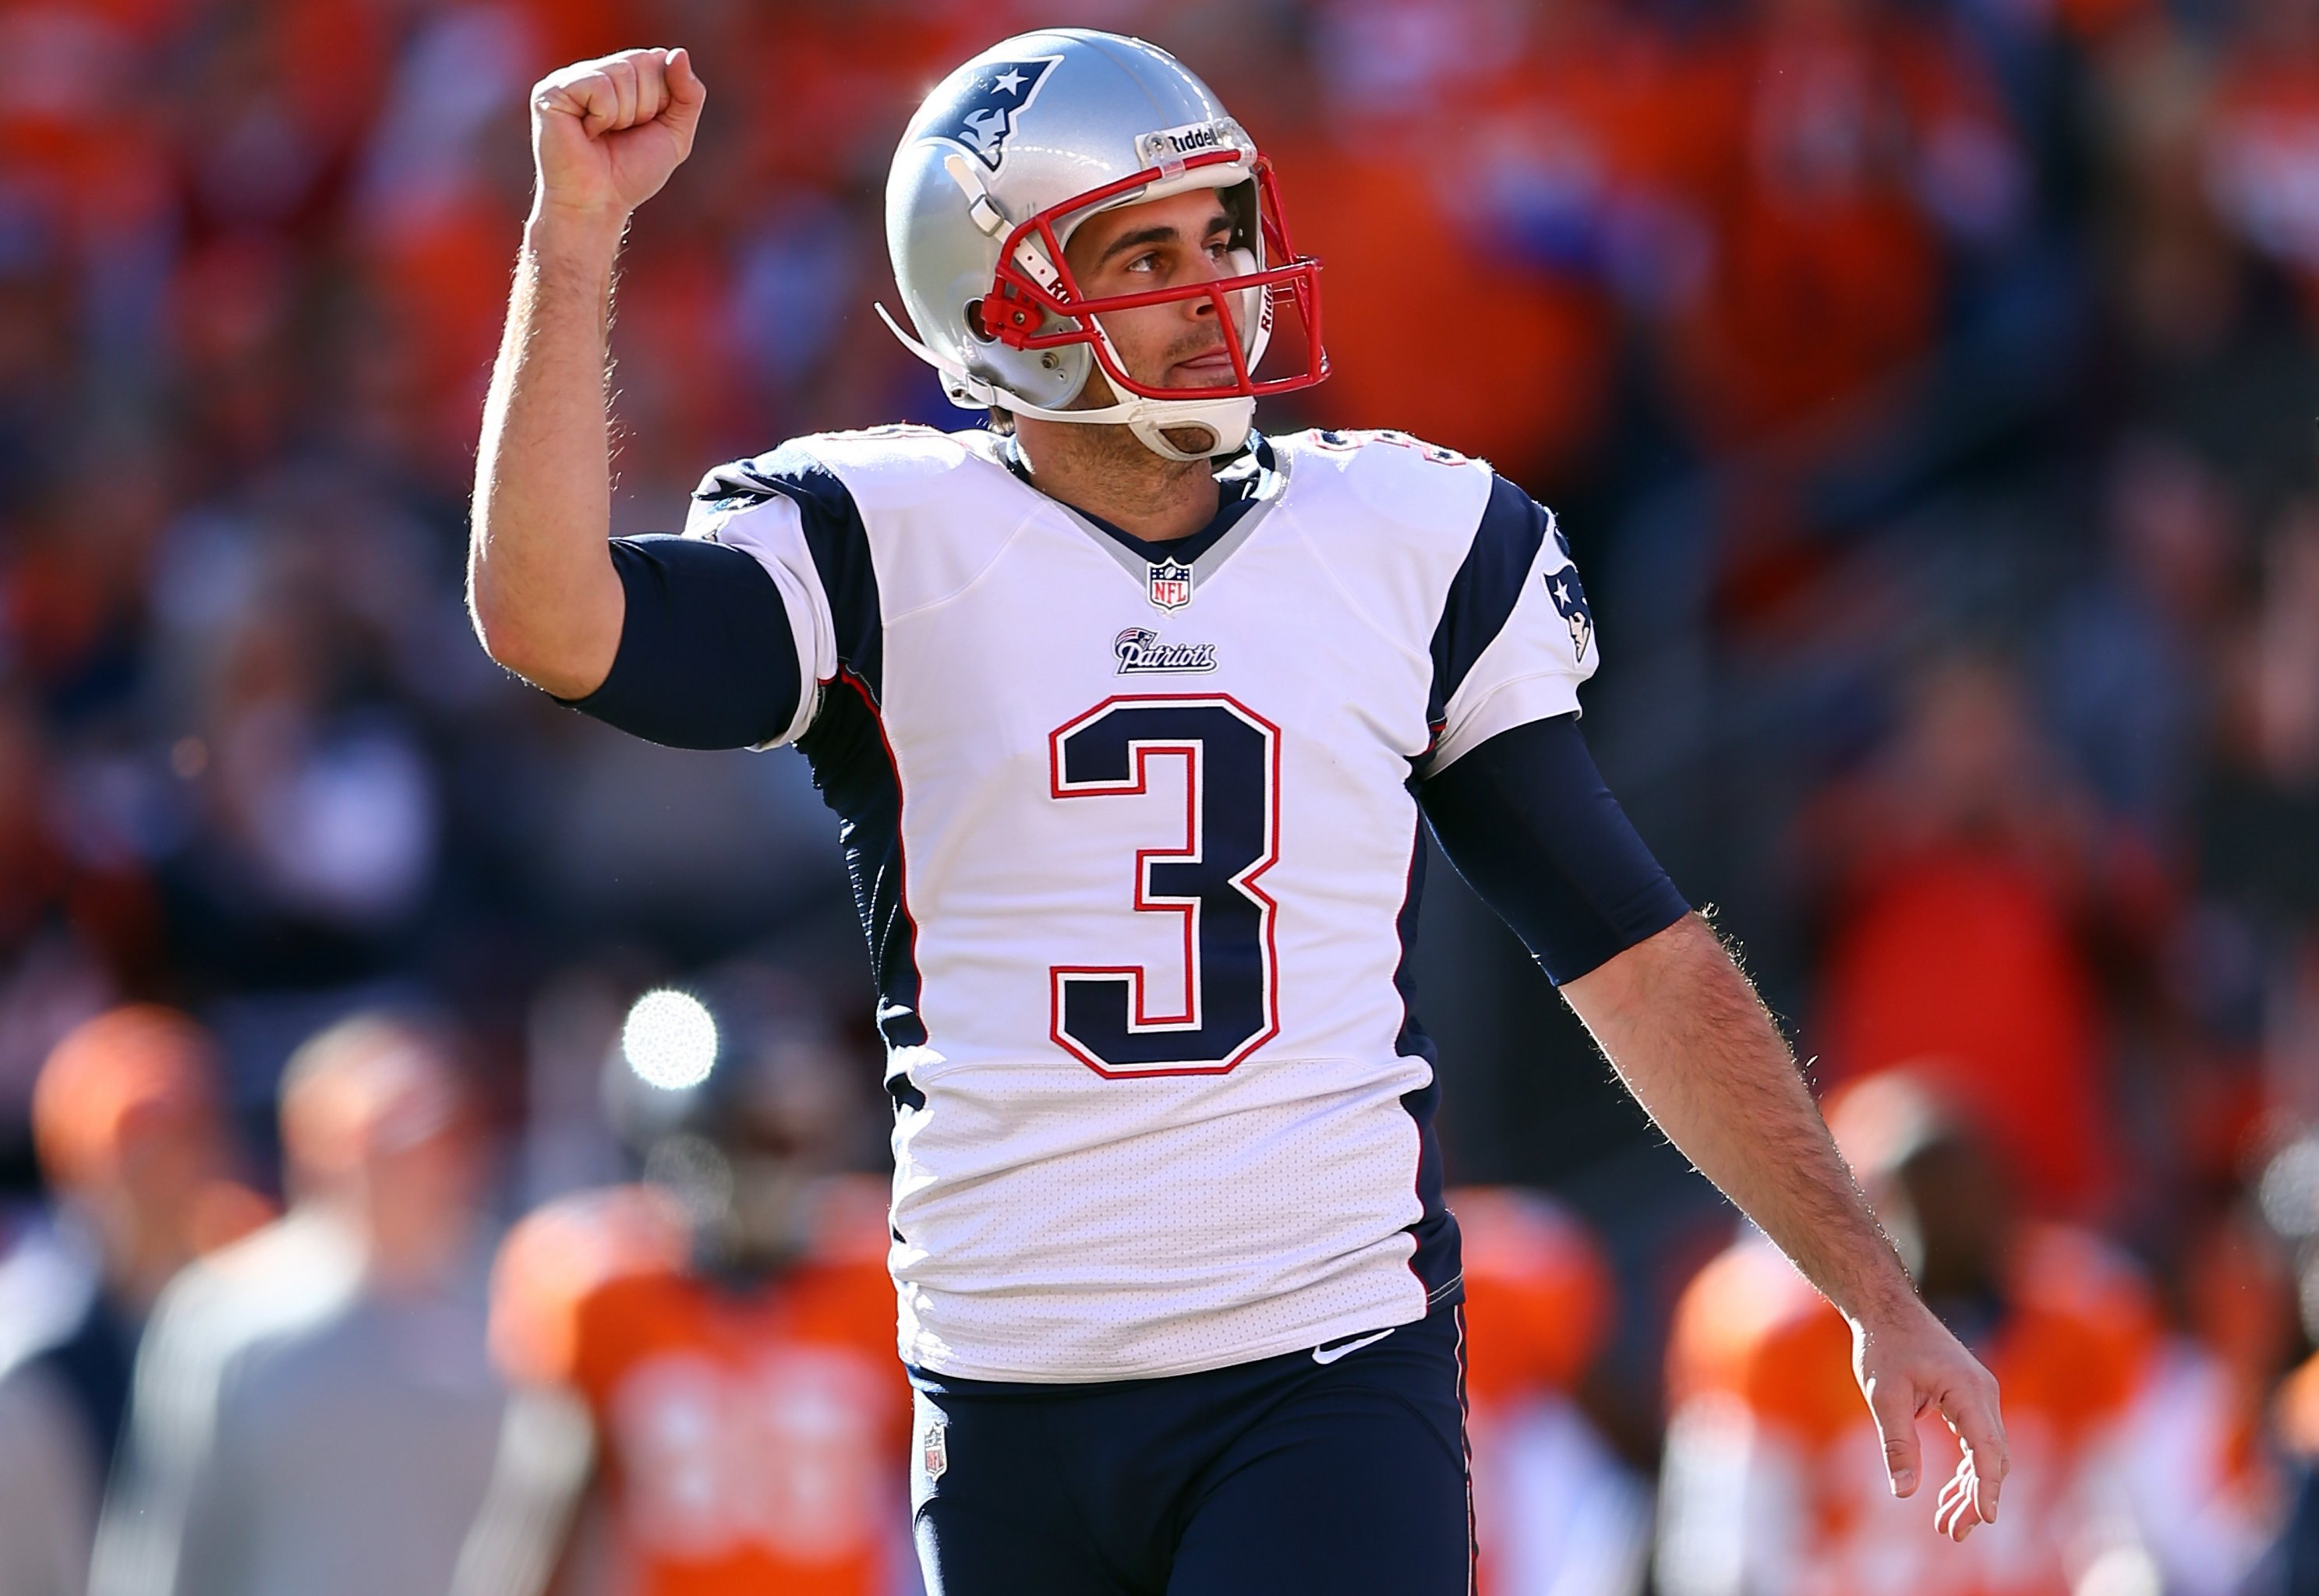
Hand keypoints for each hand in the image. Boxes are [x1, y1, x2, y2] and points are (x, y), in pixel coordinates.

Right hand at [530, 48, 705, 223]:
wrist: (598, 205)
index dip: (662, 98)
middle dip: (645, 106)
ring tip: (603, 135)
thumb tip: (679, 52)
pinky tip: (587, 133)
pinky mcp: (551, 91)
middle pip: (642, 61)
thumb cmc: (631, 174)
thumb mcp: (675, 134)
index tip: (645, 127)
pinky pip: (598, 86)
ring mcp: (569, 79)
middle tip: (622, 134)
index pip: (656, 59)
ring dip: (624, 115)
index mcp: (618, 78)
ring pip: (622, 73)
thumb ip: (688, 94)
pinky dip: (604, 116)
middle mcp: (593, 73)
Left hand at [1851, 1300, 2008, 1540]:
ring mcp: (1980, 1396)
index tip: (1986, 1519)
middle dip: (1975, 1498)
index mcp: (1969, 1391)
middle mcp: (1984, 1394)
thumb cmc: (1883, 1346)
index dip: (1988, 1488)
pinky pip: (1976, 1442)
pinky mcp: (1969, 1399)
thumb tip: (1904, 1493)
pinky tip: (1950, 1496)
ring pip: (1986, 1454)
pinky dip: (1966, 1470)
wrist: (1885, 1309)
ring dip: (1971, 1489)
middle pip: (1992, 1458)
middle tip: (1953, 1532)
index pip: (1987, 1450)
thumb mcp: (1884, 1396)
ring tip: (1949, 1524)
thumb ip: (1897, 1444)